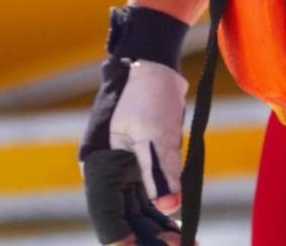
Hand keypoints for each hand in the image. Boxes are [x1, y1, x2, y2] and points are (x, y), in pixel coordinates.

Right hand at [80, 6, 188, 245]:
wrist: (152, 58)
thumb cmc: (146, 90)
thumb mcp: (155, 131)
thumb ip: (161, 171)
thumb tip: (170, 208)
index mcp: (99, 170)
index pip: (109, 221)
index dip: (128, 243)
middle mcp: (108, 175)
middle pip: (124, 221)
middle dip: (147, 240)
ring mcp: (124, 170)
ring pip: (138, 213)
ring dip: (158, 231)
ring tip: (186, 244)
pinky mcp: (141, 163)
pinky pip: (149, 198)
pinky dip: (164, 214)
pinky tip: (180, 228)